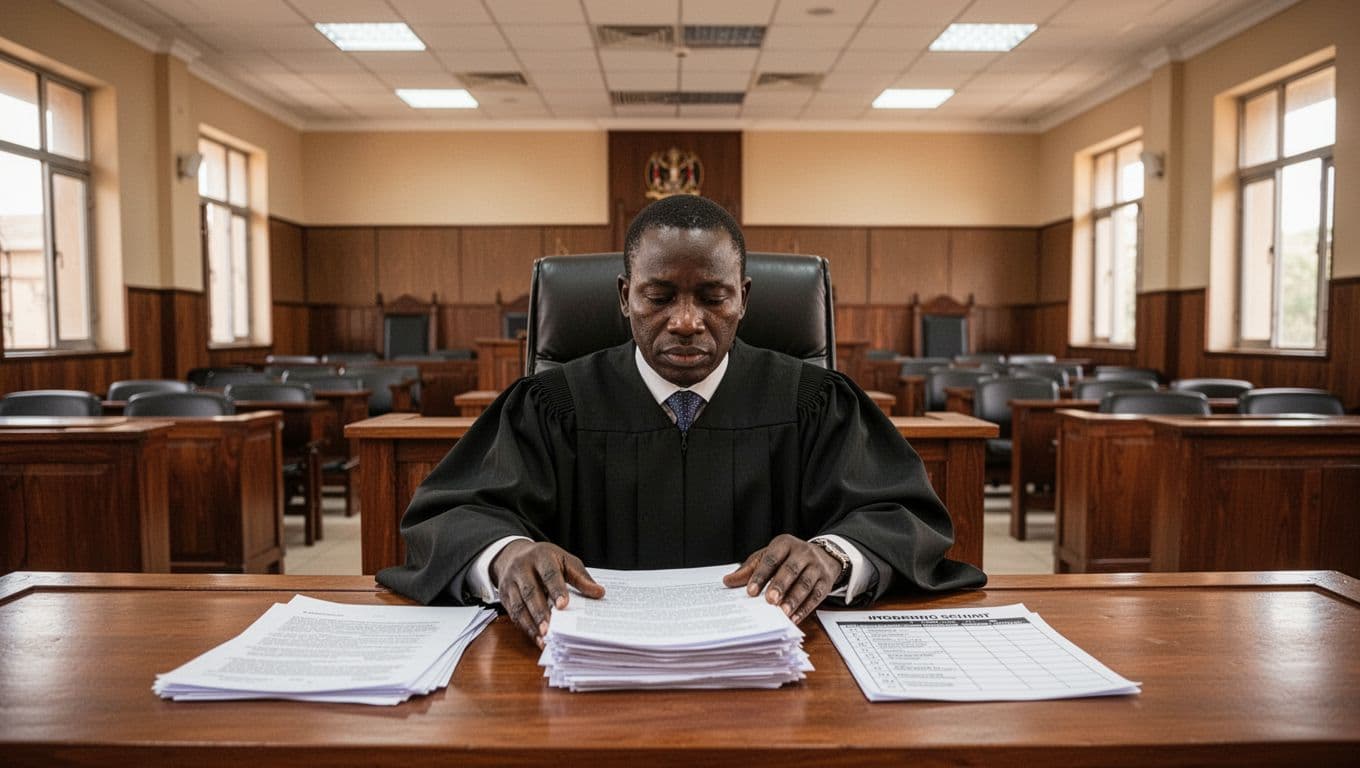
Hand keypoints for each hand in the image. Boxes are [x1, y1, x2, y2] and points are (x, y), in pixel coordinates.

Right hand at [491, 541, 604, 646]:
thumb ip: (580, 577)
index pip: (548, 573)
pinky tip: (537, 638)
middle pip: (530, 591)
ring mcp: (510, 582)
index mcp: (540, 556)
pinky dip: (525, 628)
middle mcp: (522, 568)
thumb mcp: (564, 561)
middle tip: (550, 628)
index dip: (556, 589)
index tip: (564, 605)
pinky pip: (513, 614)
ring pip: (519, 605)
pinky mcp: (504, 596)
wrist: (513, 554)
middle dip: (540, 611)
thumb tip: (599, 592)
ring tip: (544, 636)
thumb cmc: (545, 560)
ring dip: (531, 623)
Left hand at [723, 534, 840, 623]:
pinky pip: (816, 595)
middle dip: (780, 585)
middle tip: (770, 600)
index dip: (761, 575)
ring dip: (794, 599)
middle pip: (791, 569)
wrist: (823, 555)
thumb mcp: (768, 557)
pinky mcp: (826, 581)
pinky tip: (795, 618)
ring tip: (783, 612)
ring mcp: (816, 566)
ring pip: (805, 583)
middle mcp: (802, 553)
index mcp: (784, 544)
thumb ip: (749, 569)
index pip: (771, 559)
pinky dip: (805, 608)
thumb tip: (728, 581)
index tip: (751, 591)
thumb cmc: (789, 558)